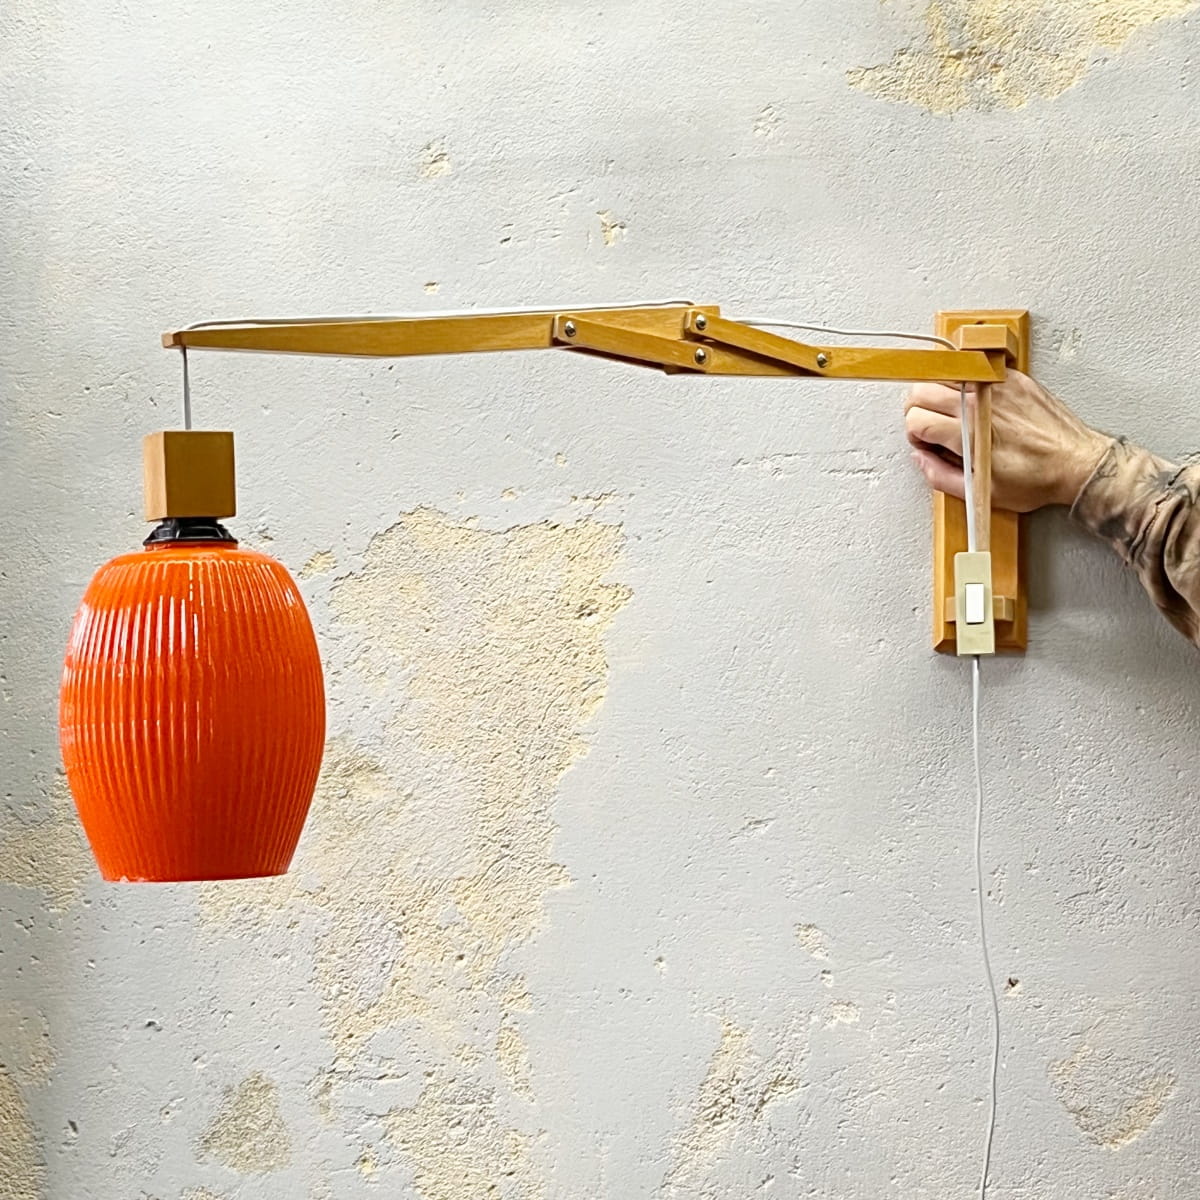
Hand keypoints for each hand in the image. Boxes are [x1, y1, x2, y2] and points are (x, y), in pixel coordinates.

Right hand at [904, 371, 1109, 511]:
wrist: (1077, 462)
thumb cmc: (1037, 480)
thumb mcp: (983, 493)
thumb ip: (941, 476)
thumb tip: (921, 460)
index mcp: (969, 435)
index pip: (916, 419)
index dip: (914, 435)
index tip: (925, 443)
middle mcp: (980, 405)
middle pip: (921, 391)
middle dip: (918, 410)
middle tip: (931, 426)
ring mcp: (996, 387)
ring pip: (943, 374)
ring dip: (939, 392)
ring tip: (951, 412)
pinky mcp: (1012, 378)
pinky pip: (973, 369)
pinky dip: (966, 383)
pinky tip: (974, 401)